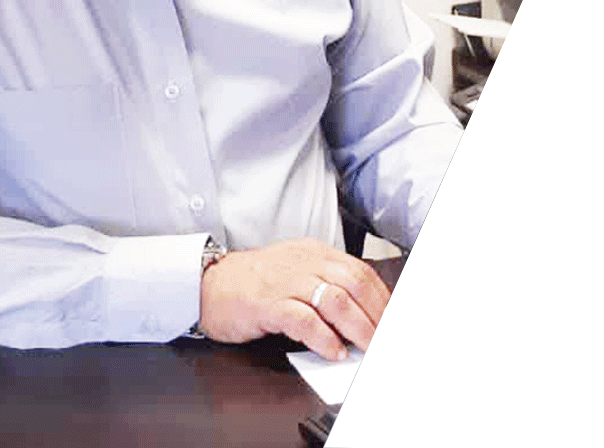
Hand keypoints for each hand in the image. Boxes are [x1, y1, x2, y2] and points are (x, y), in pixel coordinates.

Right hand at [197, 238, 390, 360]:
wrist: (208, 283)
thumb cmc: (255, 281)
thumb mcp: (294, 271)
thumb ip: (324, 284)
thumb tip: (361, 313)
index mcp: (313, 252)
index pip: (360, 270)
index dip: (382, 298)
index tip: (394, 321)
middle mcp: (303, 262)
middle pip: (353, 283)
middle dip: (376, 314)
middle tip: (387, 340)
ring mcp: (284, 281)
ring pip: (334, 299)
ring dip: (357, 327)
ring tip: (367, 348)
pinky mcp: (266, 304)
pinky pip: (302, 319)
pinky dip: (322, 337)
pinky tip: (333, 350)